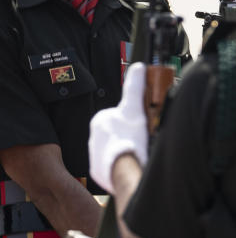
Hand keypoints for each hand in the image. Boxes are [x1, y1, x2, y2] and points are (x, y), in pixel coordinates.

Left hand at [88, 63, 148, 193]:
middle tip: (140, 140)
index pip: (119, 117)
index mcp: (100, 120)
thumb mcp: (135, 107)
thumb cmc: (131, 138)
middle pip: (118, 133)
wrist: (125, 168)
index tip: (141, 126)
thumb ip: (135, 86)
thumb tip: (138, 67)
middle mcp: (93, 136)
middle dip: (128, 136)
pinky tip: (129, 163)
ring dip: (124, 150)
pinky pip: (111, 166)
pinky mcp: (98, 171)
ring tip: (136, 153)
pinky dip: (120, 165)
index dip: (133, 121)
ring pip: (114, 149)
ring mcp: (95, 155)